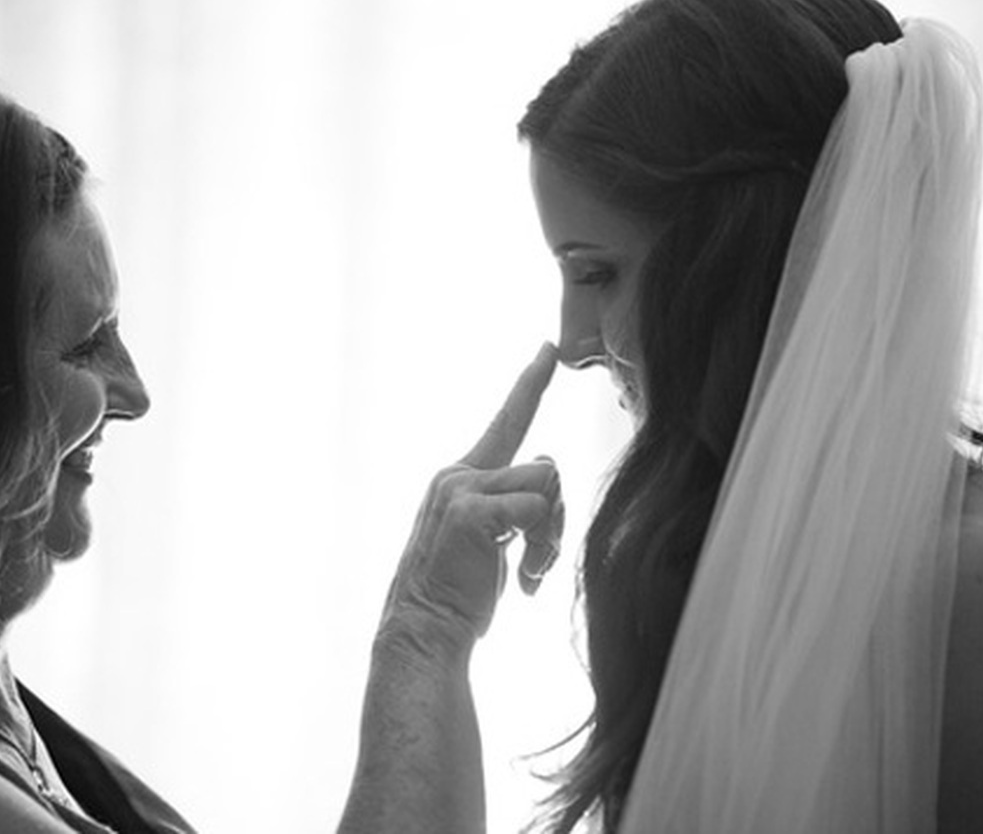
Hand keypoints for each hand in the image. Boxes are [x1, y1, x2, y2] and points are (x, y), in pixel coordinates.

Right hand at [381, 343, 564, 650]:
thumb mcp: (489, 538)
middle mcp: (458, 475)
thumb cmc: (459, 594)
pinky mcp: (468, 512)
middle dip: (556, 518)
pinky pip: (535, 509)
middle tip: (537, 562)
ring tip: (528, 572)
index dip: (530, 384)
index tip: (549, 349)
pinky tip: (521, 582)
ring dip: (550, 535)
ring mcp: (460, 490)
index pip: (506, 421)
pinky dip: (539, 549)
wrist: (425, 632)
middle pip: (547, 466)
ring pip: (546, 483)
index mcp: (462, 478)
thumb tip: (546, 478)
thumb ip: (512, 503)